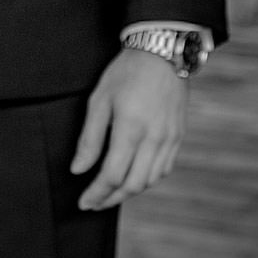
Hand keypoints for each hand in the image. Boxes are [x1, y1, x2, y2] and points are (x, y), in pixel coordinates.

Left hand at [71, 47, 188, 211]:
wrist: (163, 54)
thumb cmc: (126, 73)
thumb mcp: (99, 100)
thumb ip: (90, 138)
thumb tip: (78, 169)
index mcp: (131, 129)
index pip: (112, 175)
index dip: (96, 193)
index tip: (83, 202)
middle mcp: (155, 138)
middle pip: (133, 185)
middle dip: (111, 199)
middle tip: (93, 203)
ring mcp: (170, 139)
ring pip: (150, 180)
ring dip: (129, 192)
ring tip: (110, 193)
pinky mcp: (178, 136)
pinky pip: (164, 169)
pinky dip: (147, 179)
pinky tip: (133, 177)